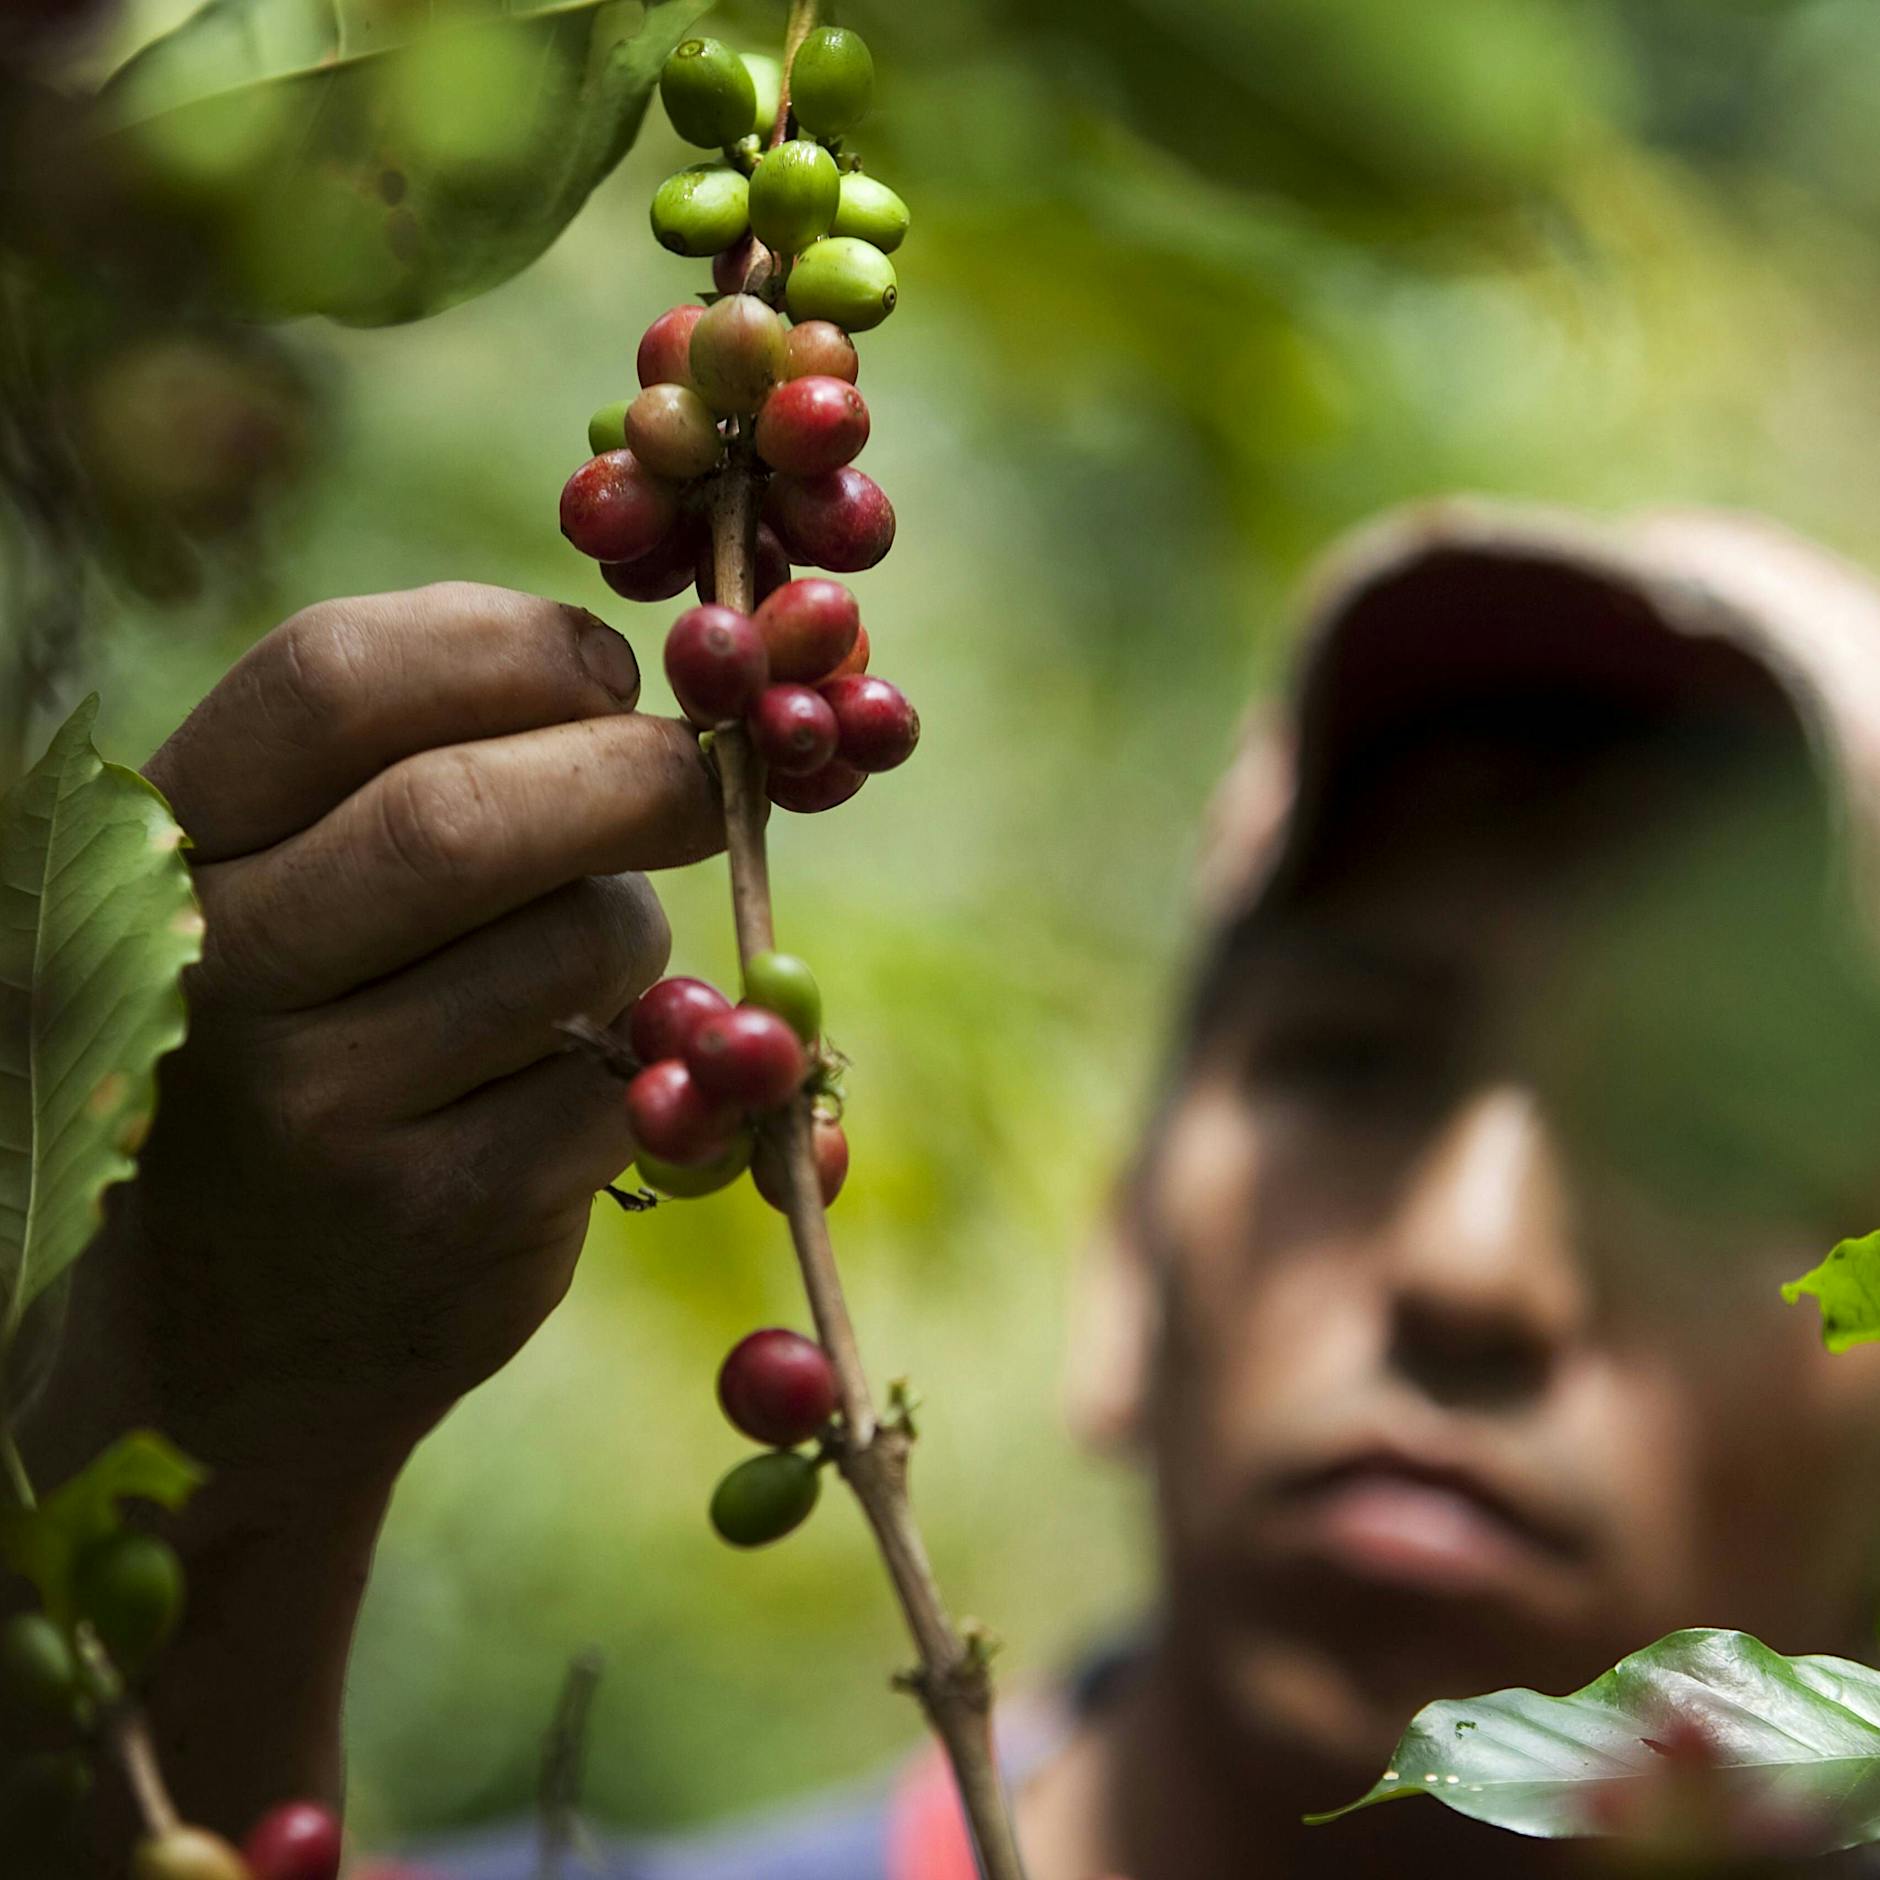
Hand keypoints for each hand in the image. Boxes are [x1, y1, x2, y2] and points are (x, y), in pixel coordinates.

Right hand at [36, 582, 722, 1491]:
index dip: (509, 643)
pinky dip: (655, 1063)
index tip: (610, 668)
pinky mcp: (434, 1213)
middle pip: (460, 812)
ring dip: (635, 930)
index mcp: (182, 842)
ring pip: (573, 944)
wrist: (243, 1324)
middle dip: (634, 774)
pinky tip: (592, 1081)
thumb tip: (625, 682)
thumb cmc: (320, 1043)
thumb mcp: (306, 889)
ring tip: (595, 965)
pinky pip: (619, 1081)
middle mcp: (223, 965)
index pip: (329, 674)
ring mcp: (317, 1104)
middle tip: (705, 783)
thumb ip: (415, 769)